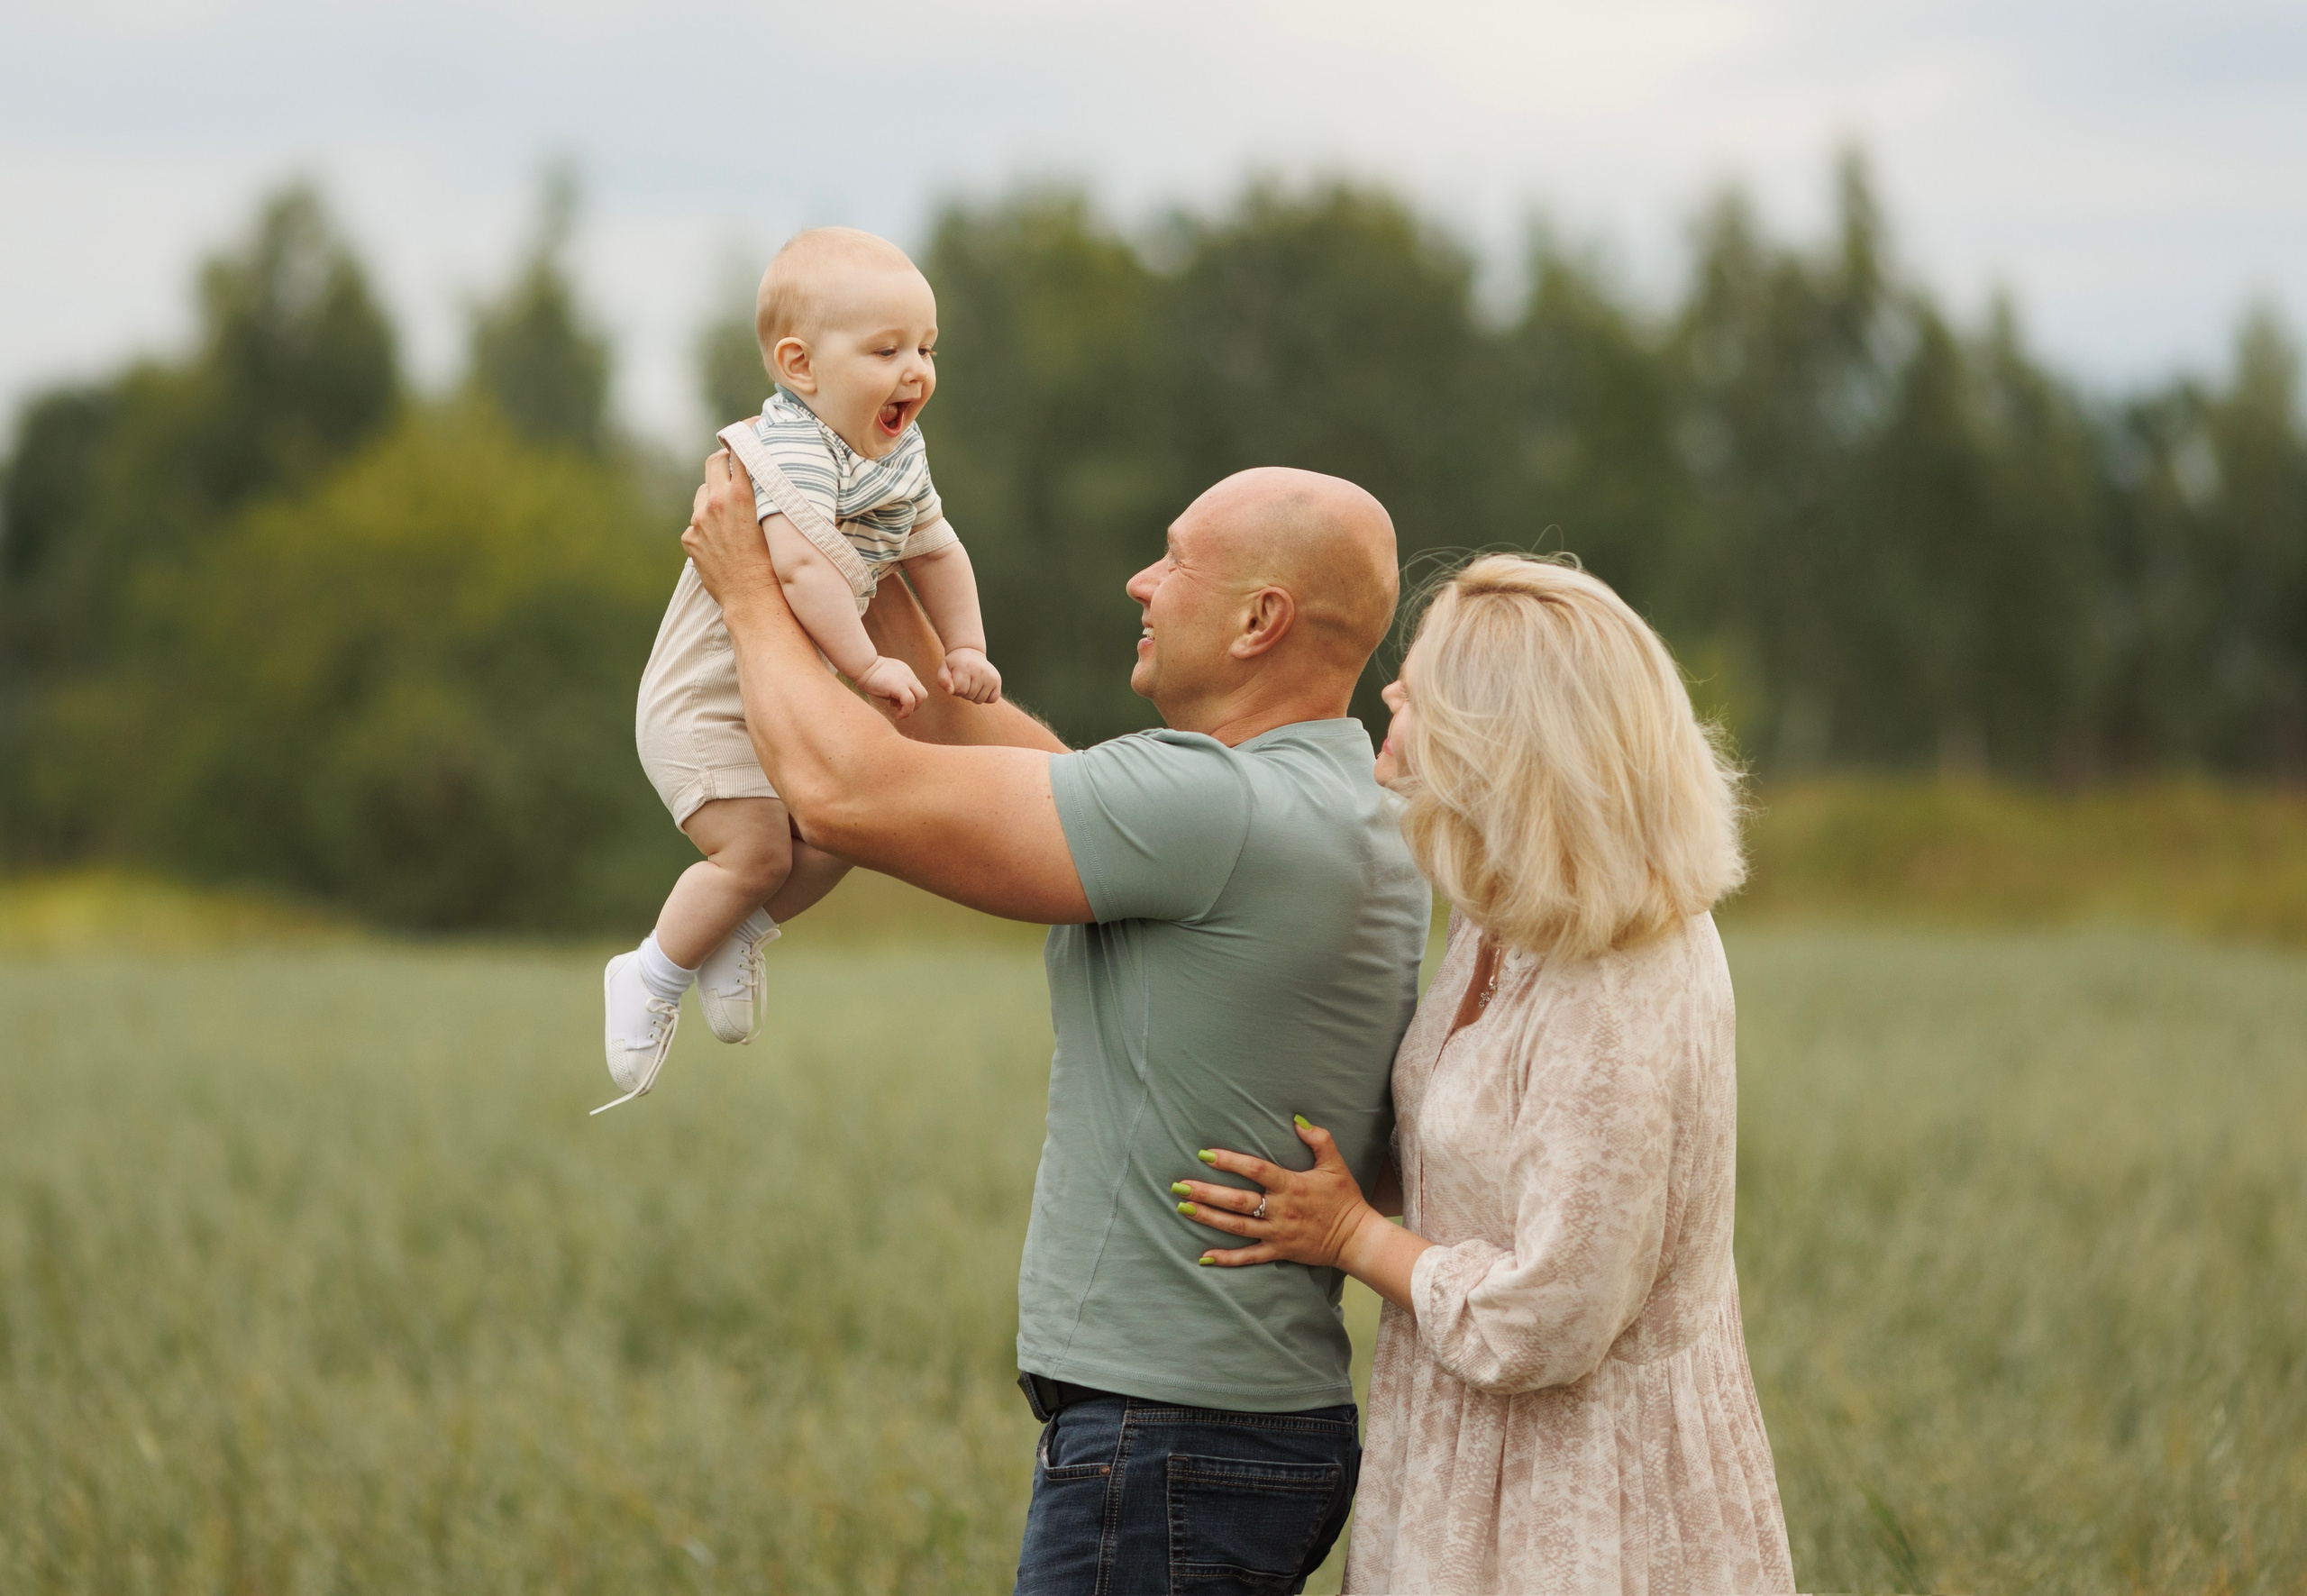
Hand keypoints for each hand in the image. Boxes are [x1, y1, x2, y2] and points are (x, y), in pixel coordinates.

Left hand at [682, 451, 776, 607]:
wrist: (754, 599)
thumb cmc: (775, 563)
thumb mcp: (777, 521)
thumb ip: (768, 495)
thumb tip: (771, 476)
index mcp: (741, 494)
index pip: (737, 450)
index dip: (742, 441)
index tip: (747, 436)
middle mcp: (716, 503)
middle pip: (713, 462)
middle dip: (723, 461)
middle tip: (735, 468)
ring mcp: (698, 521)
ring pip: (703, 493)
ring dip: (714, 497)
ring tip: (731, 516)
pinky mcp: (689, 539)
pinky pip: (696, 522)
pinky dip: (707, 526)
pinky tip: (723, 542)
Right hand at [855, 655, 927, 718]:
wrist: (861, 666)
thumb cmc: (867, 674)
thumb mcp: (885, 681)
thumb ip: (893, 690)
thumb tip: (896, 703)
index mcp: (905, 673)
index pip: (916, 689)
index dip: (909, 699)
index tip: (895, 703)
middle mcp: (908, 675)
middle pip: (923, 693)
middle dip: (914, 705)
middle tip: (899, 709)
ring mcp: (905, 680)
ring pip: (922, 696)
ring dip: (912, 709)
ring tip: (900, 713)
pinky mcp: (900, 685)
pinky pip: (910, 701)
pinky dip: (907, 712)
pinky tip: (898, 716)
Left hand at [938, 645, 1002, 704]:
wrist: (970, 652)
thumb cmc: (954, 664)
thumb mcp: (944, 668)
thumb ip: (943, 680)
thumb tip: (951, 691)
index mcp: (966, 667)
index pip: (960, 691)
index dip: (955, 690)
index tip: (955, 681)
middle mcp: (980, 671)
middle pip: (969, 696)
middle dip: (964, 693)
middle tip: (964, 682)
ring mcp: (991, 676)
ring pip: (980, 700)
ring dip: (974, 695)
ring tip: (971, 684)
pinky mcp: (997, 680)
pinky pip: (992, 699)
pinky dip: (986, 697)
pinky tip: (981, 687)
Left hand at [1174, 1116, 1388, 1270]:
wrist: (1356, 1238)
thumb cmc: (1344, 1198)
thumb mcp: (1335, 1164)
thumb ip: (1318, 1139)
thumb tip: (1297, 1120)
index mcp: (1291, 1185)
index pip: (1255, 1170)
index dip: (1230, 1161)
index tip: (1205, 1154)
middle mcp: (1280, 1210)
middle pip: (1238, 1201)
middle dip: (1207, 1193)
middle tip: (1179, 1186)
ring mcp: (1277, 1233)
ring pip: (1237, 1227)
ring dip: (1208, 1218)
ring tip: (1183, 1208)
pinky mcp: (1278, 1252)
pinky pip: (1248, 1257)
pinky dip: (1226, 1259)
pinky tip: (1203, 1257)